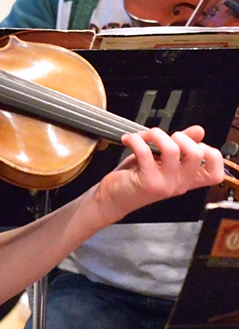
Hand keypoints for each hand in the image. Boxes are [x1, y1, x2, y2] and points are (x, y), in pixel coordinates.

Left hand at [95, 126, 224, 222]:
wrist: (111, 198)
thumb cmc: (135, 177)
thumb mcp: (159, 160)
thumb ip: (179, 146)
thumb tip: (199, 131)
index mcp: (186, 179)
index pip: (216, 172)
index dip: (210, 152)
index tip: (191, 143)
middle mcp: (180, 184)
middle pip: (197, 154)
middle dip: (179, 136)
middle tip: (162, 138)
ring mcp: (165, 184)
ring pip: (171, 149)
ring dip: (154, 134)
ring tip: (141, 136)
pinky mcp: (148, 182)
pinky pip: (145, 151)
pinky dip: (134, 139)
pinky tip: (127, 140)